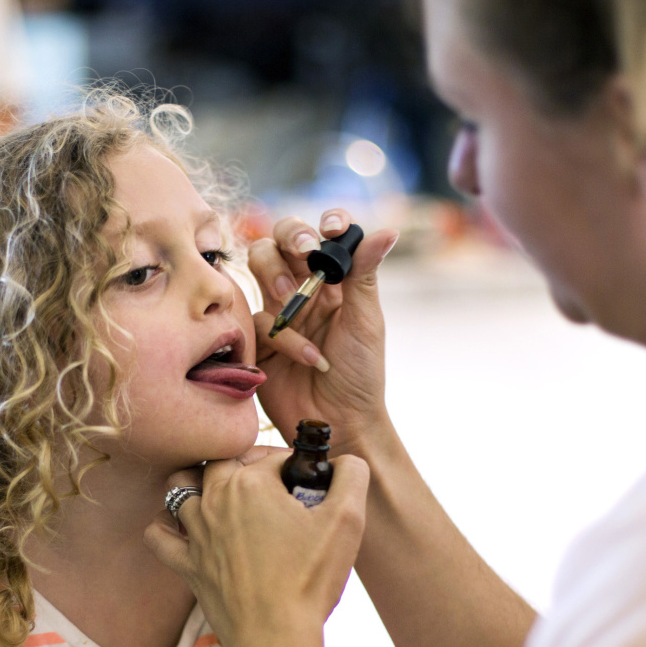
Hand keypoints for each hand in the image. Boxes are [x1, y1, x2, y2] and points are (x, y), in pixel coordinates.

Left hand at [144, 447, 369, 646]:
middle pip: (223, 461)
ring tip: (227, 494)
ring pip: (181, 486)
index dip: (294, 466)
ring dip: (201, 482)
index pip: (272, 456)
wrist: (275, 638)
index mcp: (250, 483)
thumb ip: (350, 476)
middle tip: (276, 486)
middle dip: (249, 464)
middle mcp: (216, 501)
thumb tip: (344, 462)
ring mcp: (197, 533)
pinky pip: (158, 536)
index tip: (309, 487)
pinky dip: (165, 525)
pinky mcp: (188, 565)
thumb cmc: (310, 579)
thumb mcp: (347, 520)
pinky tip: (184, 526)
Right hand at [249, 210, 398, 456]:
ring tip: (293, 297)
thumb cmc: (360, 375)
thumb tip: (387, 230)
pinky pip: (258, 319)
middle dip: (288, 237)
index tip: (331, 229)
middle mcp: (302, 290)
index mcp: (333, 281)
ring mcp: (277, 313)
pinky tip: (308, 359)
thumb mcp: (366, 321)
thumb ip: (365, 274)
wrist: (339, 423)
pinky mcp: (258, 340)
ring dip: (276, 274)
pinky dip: (285, 337)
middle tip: (303, 252)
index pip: (320, 236)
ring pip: (259, 265)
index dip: (322, 223)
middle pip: (280, 240)